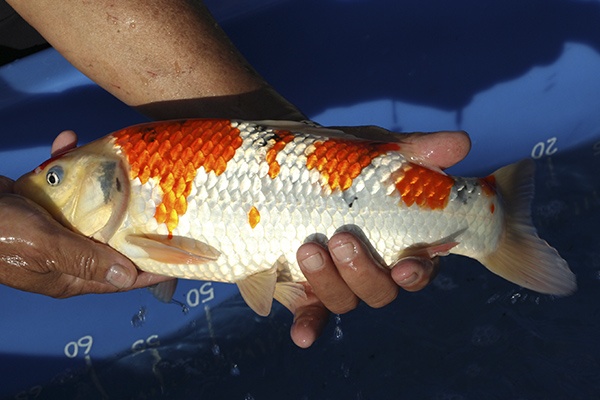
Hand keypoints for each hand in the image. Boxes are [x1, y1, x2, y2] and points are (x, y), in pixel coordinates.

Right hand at [0, 132, 170, 297]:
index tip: (183, 258)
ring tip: (124, 166)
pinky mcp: (40, 205)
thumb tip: (128, 277)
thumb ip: (85, 259)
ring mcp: (54, 229)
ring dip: (104, 187)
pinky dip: (67, 165)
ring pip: (92, 210)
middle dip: (136, 223)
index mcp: (69, 276)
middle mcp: (67, 255)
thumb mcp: (42, 246)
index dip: (152, 269)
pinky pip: (63, 187)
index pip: (121, 277)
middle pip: (113, 243)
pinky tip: (68, 142)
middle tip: (165, 203)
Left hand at [289, 126, 470, 347]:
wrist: (294, 166)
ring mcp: (338, 280)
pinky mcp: (305, 286)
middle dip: (362, 273)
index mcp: (399, 244)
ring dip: (330, 284)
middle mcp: (372, 269)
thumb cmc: (348, 162)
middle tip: (341, 240)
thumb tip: (461, 143)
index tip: (405, 265)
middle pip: (380, 292)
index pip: (419, 270)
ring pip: (344, 302)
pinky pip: (311, 314)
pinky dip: (309, 327)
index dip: (417, 274)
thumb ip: (418, 150)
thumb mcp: (380, 151)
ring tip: (309, 249)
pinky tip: (301, 335)